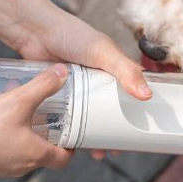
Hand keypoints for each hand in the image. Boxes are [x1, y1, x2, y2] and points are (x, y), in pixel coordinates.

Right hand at [0, 64, 71, 180]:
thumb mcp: (18, 101)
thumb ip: (42, 86)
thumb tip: (63, 73)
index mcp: (38, 155)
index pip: (64, 159)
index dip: (72, 148)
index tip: (71, 134)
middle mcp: (24, 166)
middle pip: (45, 154)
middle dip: (48, 135)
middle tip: (48, 117)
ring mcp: (5, 168)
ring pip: (24, 150)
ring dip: (27, 132)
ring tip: (21, 111)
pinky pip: (6, 151)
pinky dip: (9, 136)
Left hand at [17, 8, 151, 159]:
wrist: (35, 30)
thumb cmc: (72, 35)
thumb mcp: (103, 51)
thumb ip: (125, 70)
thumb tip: (147, 95)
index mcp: (111, 71)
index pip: (129, 96)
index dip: (134, 115)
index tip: (138, 134)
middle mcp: (95, 82)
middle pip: (107, 112)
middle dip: (112, 132)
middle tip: (114, 150)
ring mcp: (76, 90)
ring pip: (87, 118)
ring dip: (92, 135)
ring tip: (94, 151)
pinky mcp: (58, 95)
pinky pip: (67, 116)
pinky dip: (70, 129)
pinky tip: (71, 143)